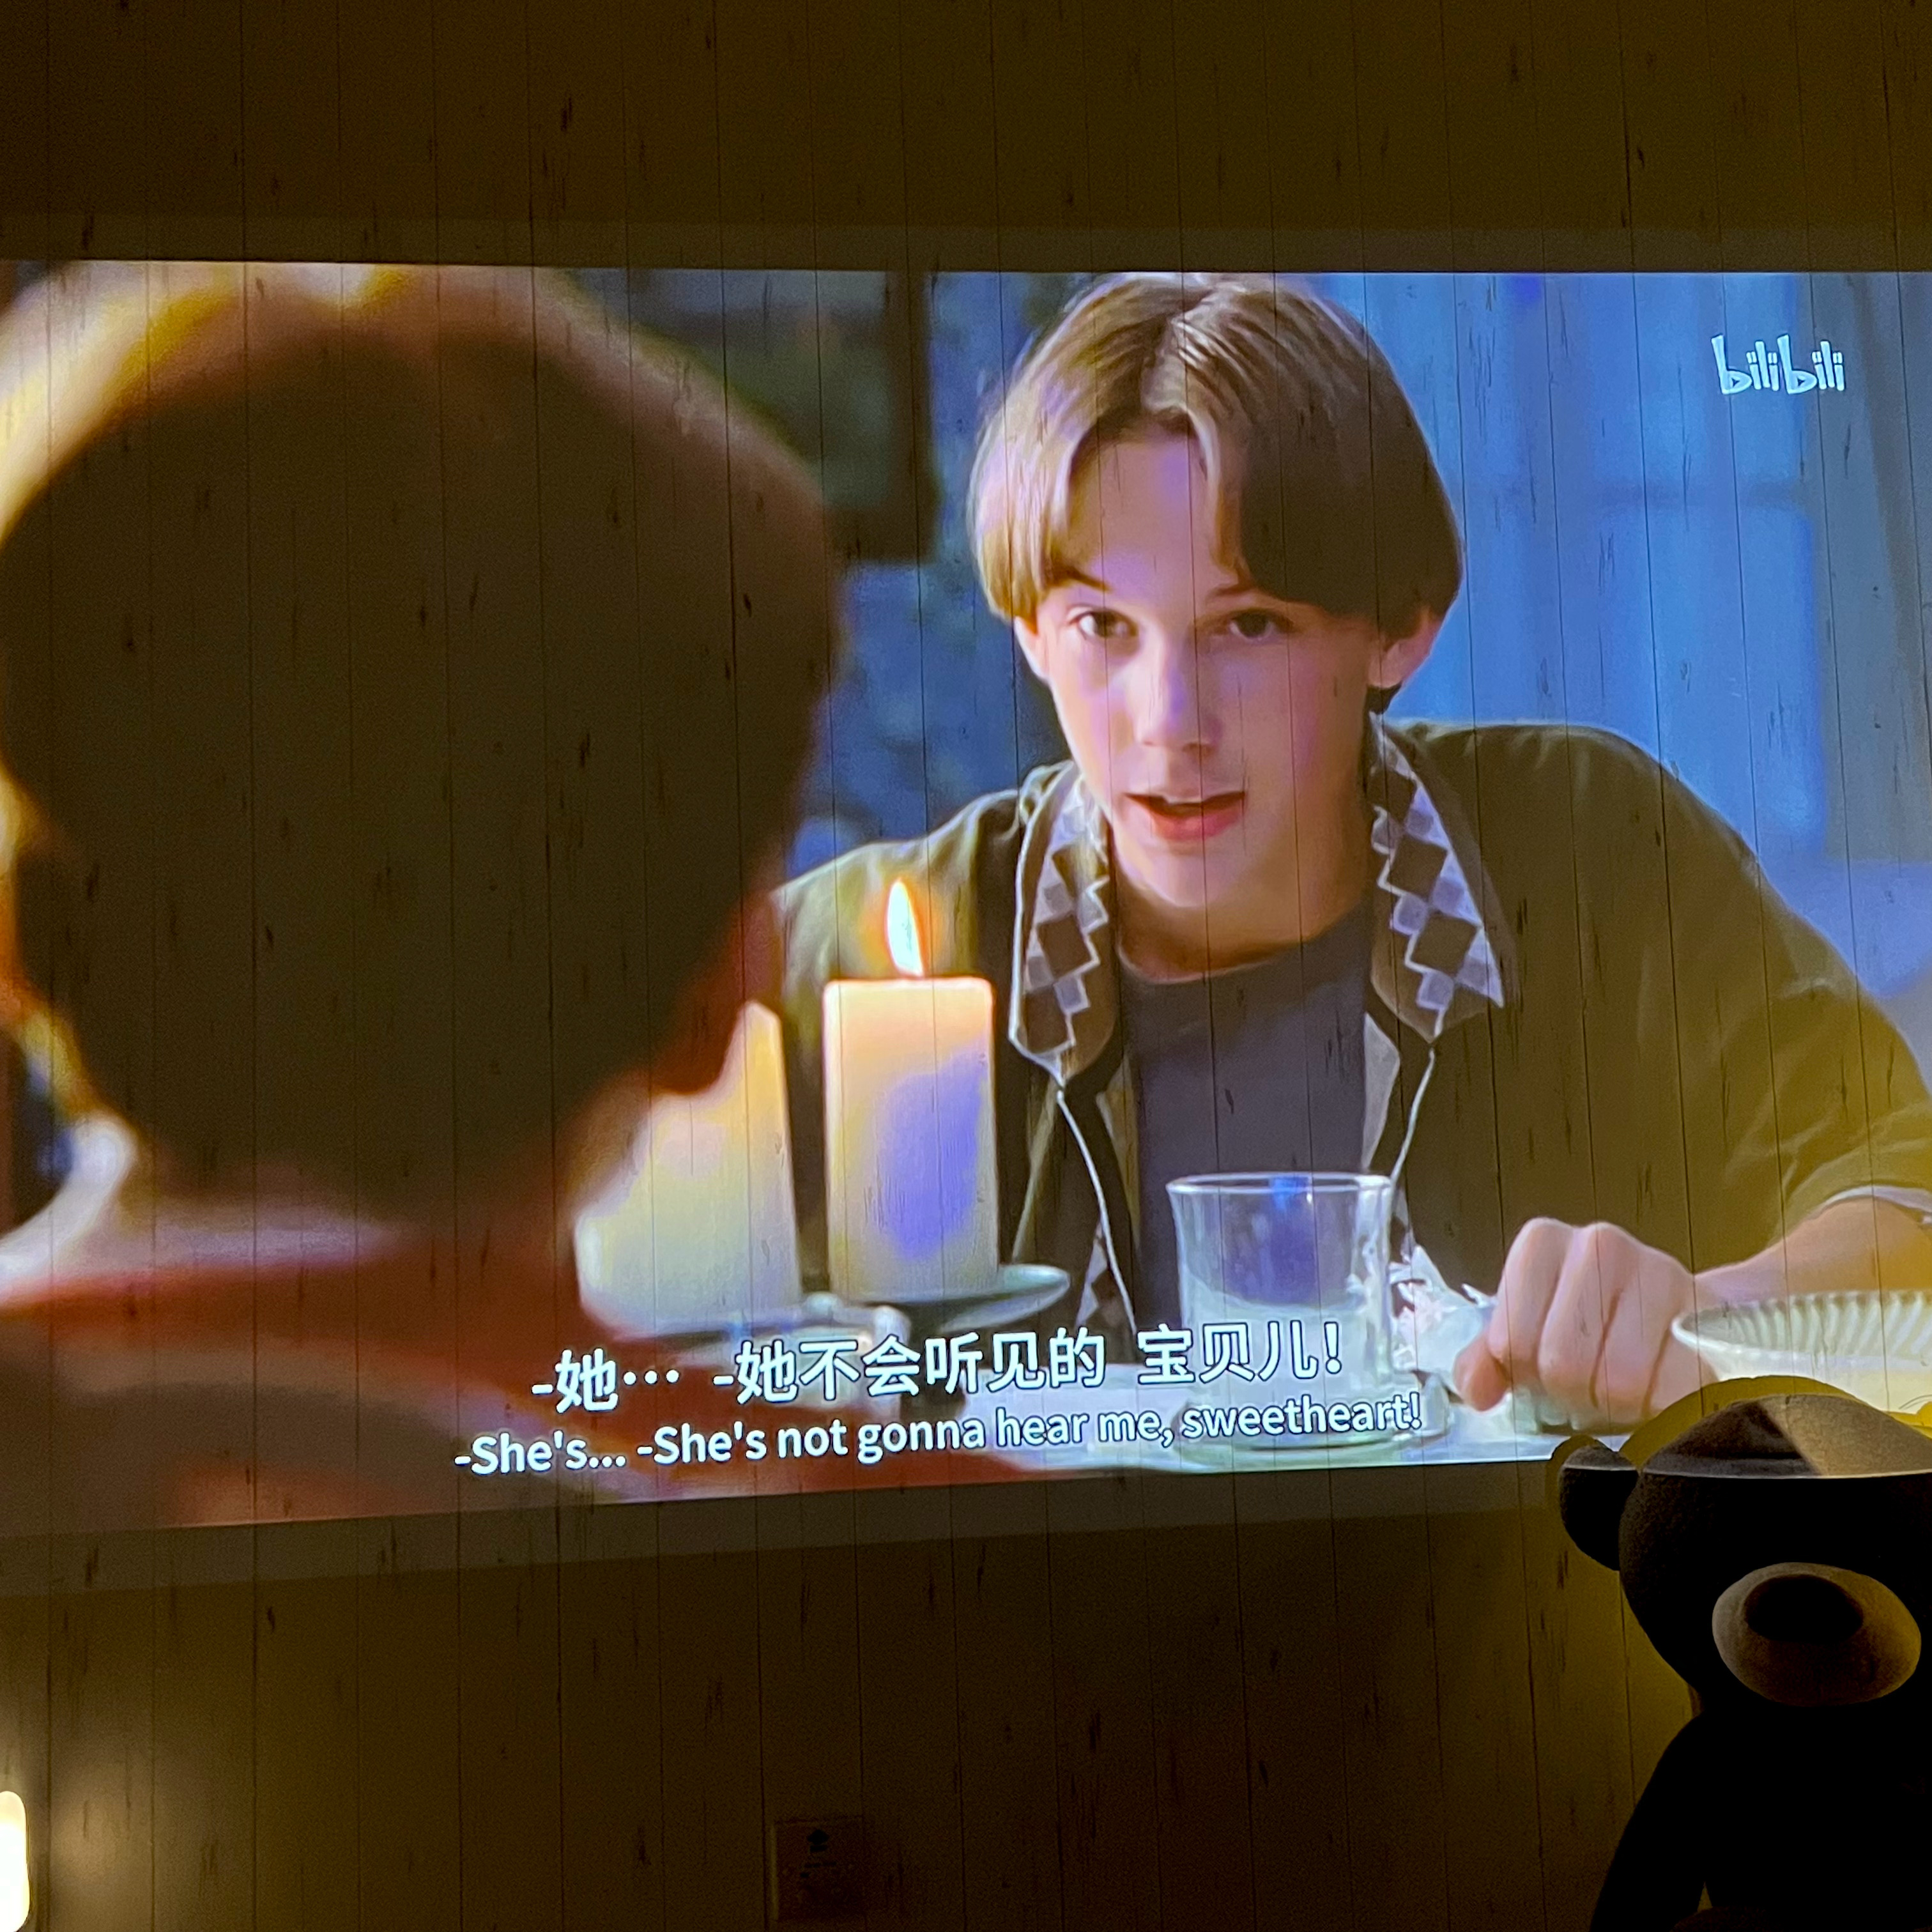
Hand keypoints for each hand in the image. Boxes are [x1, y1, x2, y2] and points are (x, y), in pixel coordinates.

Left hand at [1453, 1218, 1706, 1426]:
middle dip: (1575, 1390)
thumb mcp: (1528, 1333)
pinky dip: (1666, 1407)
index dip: (1527, 1370)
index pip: (1511, 1341)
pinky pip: (1676, 1390)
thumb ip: (1488, 1360)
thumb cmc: (1594, 1326)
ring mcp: (1659, 1272)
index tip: (1544, 1364)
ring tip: (1628, 1382)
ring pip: (1619, 1382)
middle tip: (1591, 1380)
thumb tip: (1475, 1389)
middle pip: (1563, 1363)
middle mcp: (1599, 1245)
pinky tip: (1663, 1389)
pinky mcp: (1712, 1316)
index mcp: (1542, 1244)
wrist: (1679, 1314)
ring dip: (1621, 1403)